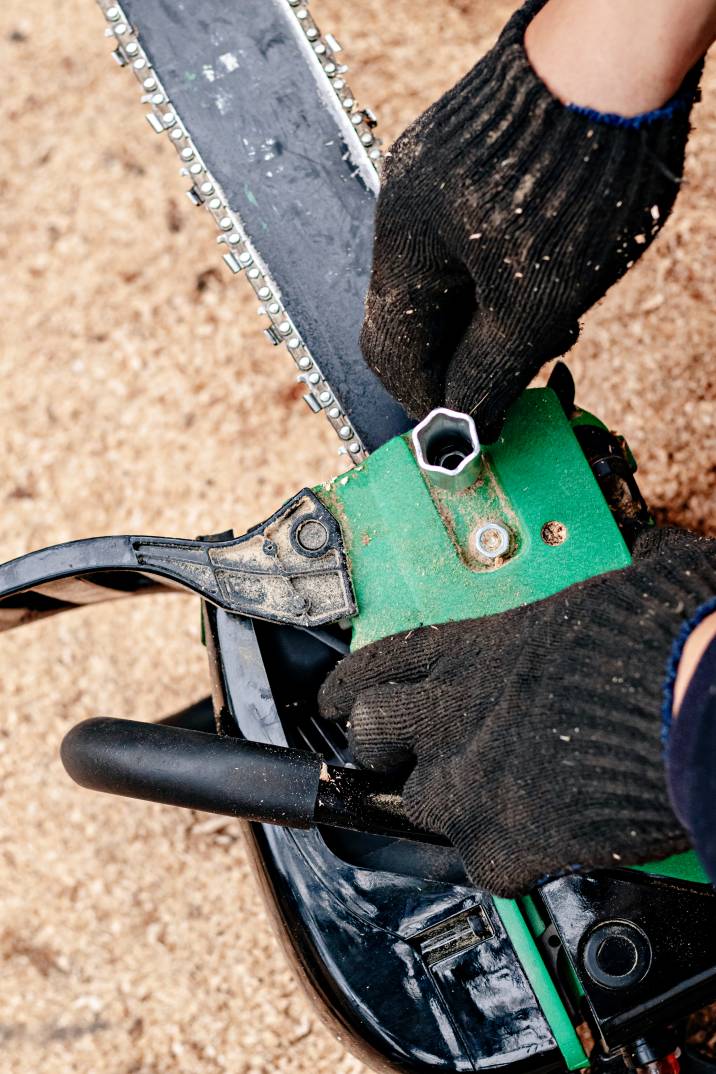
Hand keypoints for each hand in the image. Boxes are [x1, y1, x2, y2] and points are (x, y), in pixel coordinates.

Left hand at [319, 527, 715, 895]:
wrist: (696, 707)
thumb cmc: (663, 640)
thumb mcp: (618, 587)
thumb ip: (608, 579)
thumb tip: (649, 551)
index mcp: (479, 645)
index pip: (382, 662)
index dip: (351, 682)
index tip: (335, 698)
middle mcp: (457, 709)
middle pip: (370, 732)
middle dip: (381, 743)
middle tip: (402, 751)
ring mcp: (469, 780)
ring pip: (414, 802)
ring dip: (446, 802)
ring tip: (486, 800)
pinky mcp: (501, 845)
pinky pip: (479, 862)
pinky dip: (506, 856)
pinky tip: (537, 841)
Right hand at [361, 0, 700, 438]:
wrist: (615, 56)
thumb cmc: (574, 171)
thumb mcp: (535, 298)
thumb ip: (489, 370)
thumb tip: (461, 425)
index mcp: (404, 244)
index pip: (393, 351)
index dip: (432, 399)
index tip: (474, 422)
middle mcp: (405, 209)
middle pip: (419, 318)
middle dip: (468, 356)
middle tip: (523, 365)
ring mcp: (432, 179)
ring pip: (447, 280)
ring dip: (490, 317)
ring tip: (551, 318)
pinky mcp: (466, 160)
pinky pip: (467, 239)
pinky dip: (498, 273)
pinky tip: (545, 272)